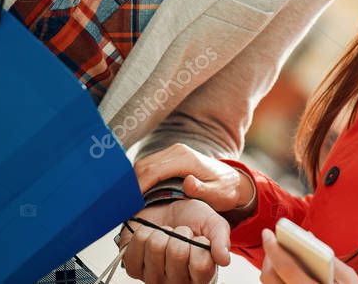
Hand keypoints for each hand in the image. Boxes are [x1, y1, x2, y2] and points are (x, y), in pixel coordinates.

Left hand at [118, 199, 229, 283]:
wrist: (168, 209)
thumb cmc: (192, 220)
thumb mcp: (214, 225)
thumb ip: (221, 241)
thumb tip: (223, 259)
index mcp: (201, 277)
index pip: (201, 265)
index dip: (199, 243)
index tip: (197, 238)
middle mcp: (177, 283)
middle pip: (177, 253)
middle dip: (179, 234)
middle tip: (180, 236)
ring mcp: (153, 279)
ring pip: (155, 247)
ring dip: (161, 233)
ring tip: (166, 236)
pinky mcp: (134, 269)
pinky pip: (137, 245)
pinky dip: (144, 233)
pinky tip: (151, 237)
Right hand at [134, 144, 254, 213]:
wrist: (233, 181)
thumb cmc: (225, 190)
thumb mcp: (218, 195)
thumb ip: (202, 190)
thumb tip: (188, 182)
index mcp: (185, 159)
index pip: (153, 170)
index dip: (138, 187)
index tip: (130, 204)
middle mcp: (177, 151)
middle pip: (144, 165)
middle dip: (131, 185)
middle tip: (124, 206)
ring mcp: (173, 153)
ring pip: (143, 165)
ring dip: (133, 182)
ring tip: (128, 203)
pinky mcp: (170, 158)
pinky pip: (149, 167)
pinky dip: (140, 180)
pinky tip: (137, 196)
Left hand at [260, 228, 357, 283]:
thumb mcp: (350, 280)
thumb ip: (330, 259)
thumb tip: (309, 238)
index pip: (287, 269)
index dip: (274, 249)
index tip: (267, 233)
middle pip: (270, 277)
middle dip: (268, 255)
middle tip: (272, 240)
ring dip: (270, 267)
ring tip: (277, 253)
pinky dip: (275, 279)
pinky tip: (283, 271)